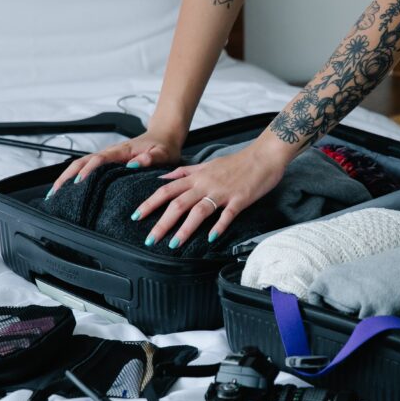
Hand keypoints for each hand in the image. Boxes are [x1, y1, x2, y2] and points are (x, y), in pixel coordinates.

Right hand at [49, 129, 182, 195]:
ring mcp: (107, 157)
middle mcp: (110, 153)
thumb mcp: (163, 154)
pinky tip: (68, 190)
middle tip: (55, 192)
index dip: (87, 171)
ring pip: (81, 165)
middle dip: (66, 176)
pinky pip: (87, 168)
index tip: (78, 183)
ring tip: (54, 194)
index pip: (99, 160)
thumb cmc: (164, 147)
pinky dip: (74, 177)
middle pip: (82, 162)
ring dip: (66, 177)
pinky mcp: (107, 162)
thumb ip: (151, 159)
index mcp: (121, 151)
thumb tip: (133, 165)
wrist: (164, 136)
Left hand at [132, 140, 291, 247]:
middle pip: (178, 203)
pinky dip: (218, 226)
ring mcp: (222, 192)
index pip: (166, 190)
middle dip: (161, 223)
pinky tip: (210, 239)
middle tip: (149, 240)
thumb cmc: (236, 162)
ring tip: (173, 244)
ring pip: (198, 211)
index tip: (136, 216)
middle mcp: (205, 184)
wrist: (263, 156)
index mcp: (196, 177)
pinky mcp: (239, 199)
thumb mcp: (206, 164)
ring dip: (185, 229)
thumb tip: (164, 178)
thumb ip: (185, 172)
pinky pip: (227, 215)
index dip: (150, 203)